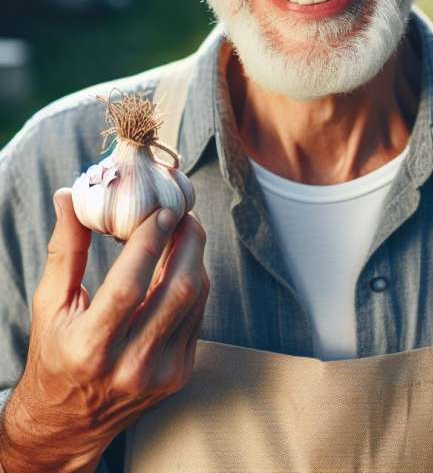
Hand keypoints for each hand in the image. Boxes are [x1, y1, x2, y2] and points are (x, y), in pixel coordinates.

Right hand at [0, 188, 208, 472]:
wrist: (69, 423)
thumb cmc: (55, 355)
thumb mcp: (48, 306)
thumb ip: (64, 250)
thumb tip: (70, 197)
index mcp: (88, 348)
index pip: (129, 286)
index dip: (150, 242)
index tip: (162, 210)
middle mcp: (129, 364)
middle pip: (177, 289)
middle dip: (188, 241)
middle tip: (183, 212)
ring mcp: (160, 372)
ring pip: (194, 298)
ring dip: (195, 258)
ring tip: (185, 231)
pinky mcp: (180, 373)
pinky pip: (197, 315)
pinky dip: (194, 282)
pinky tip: (184, 263)